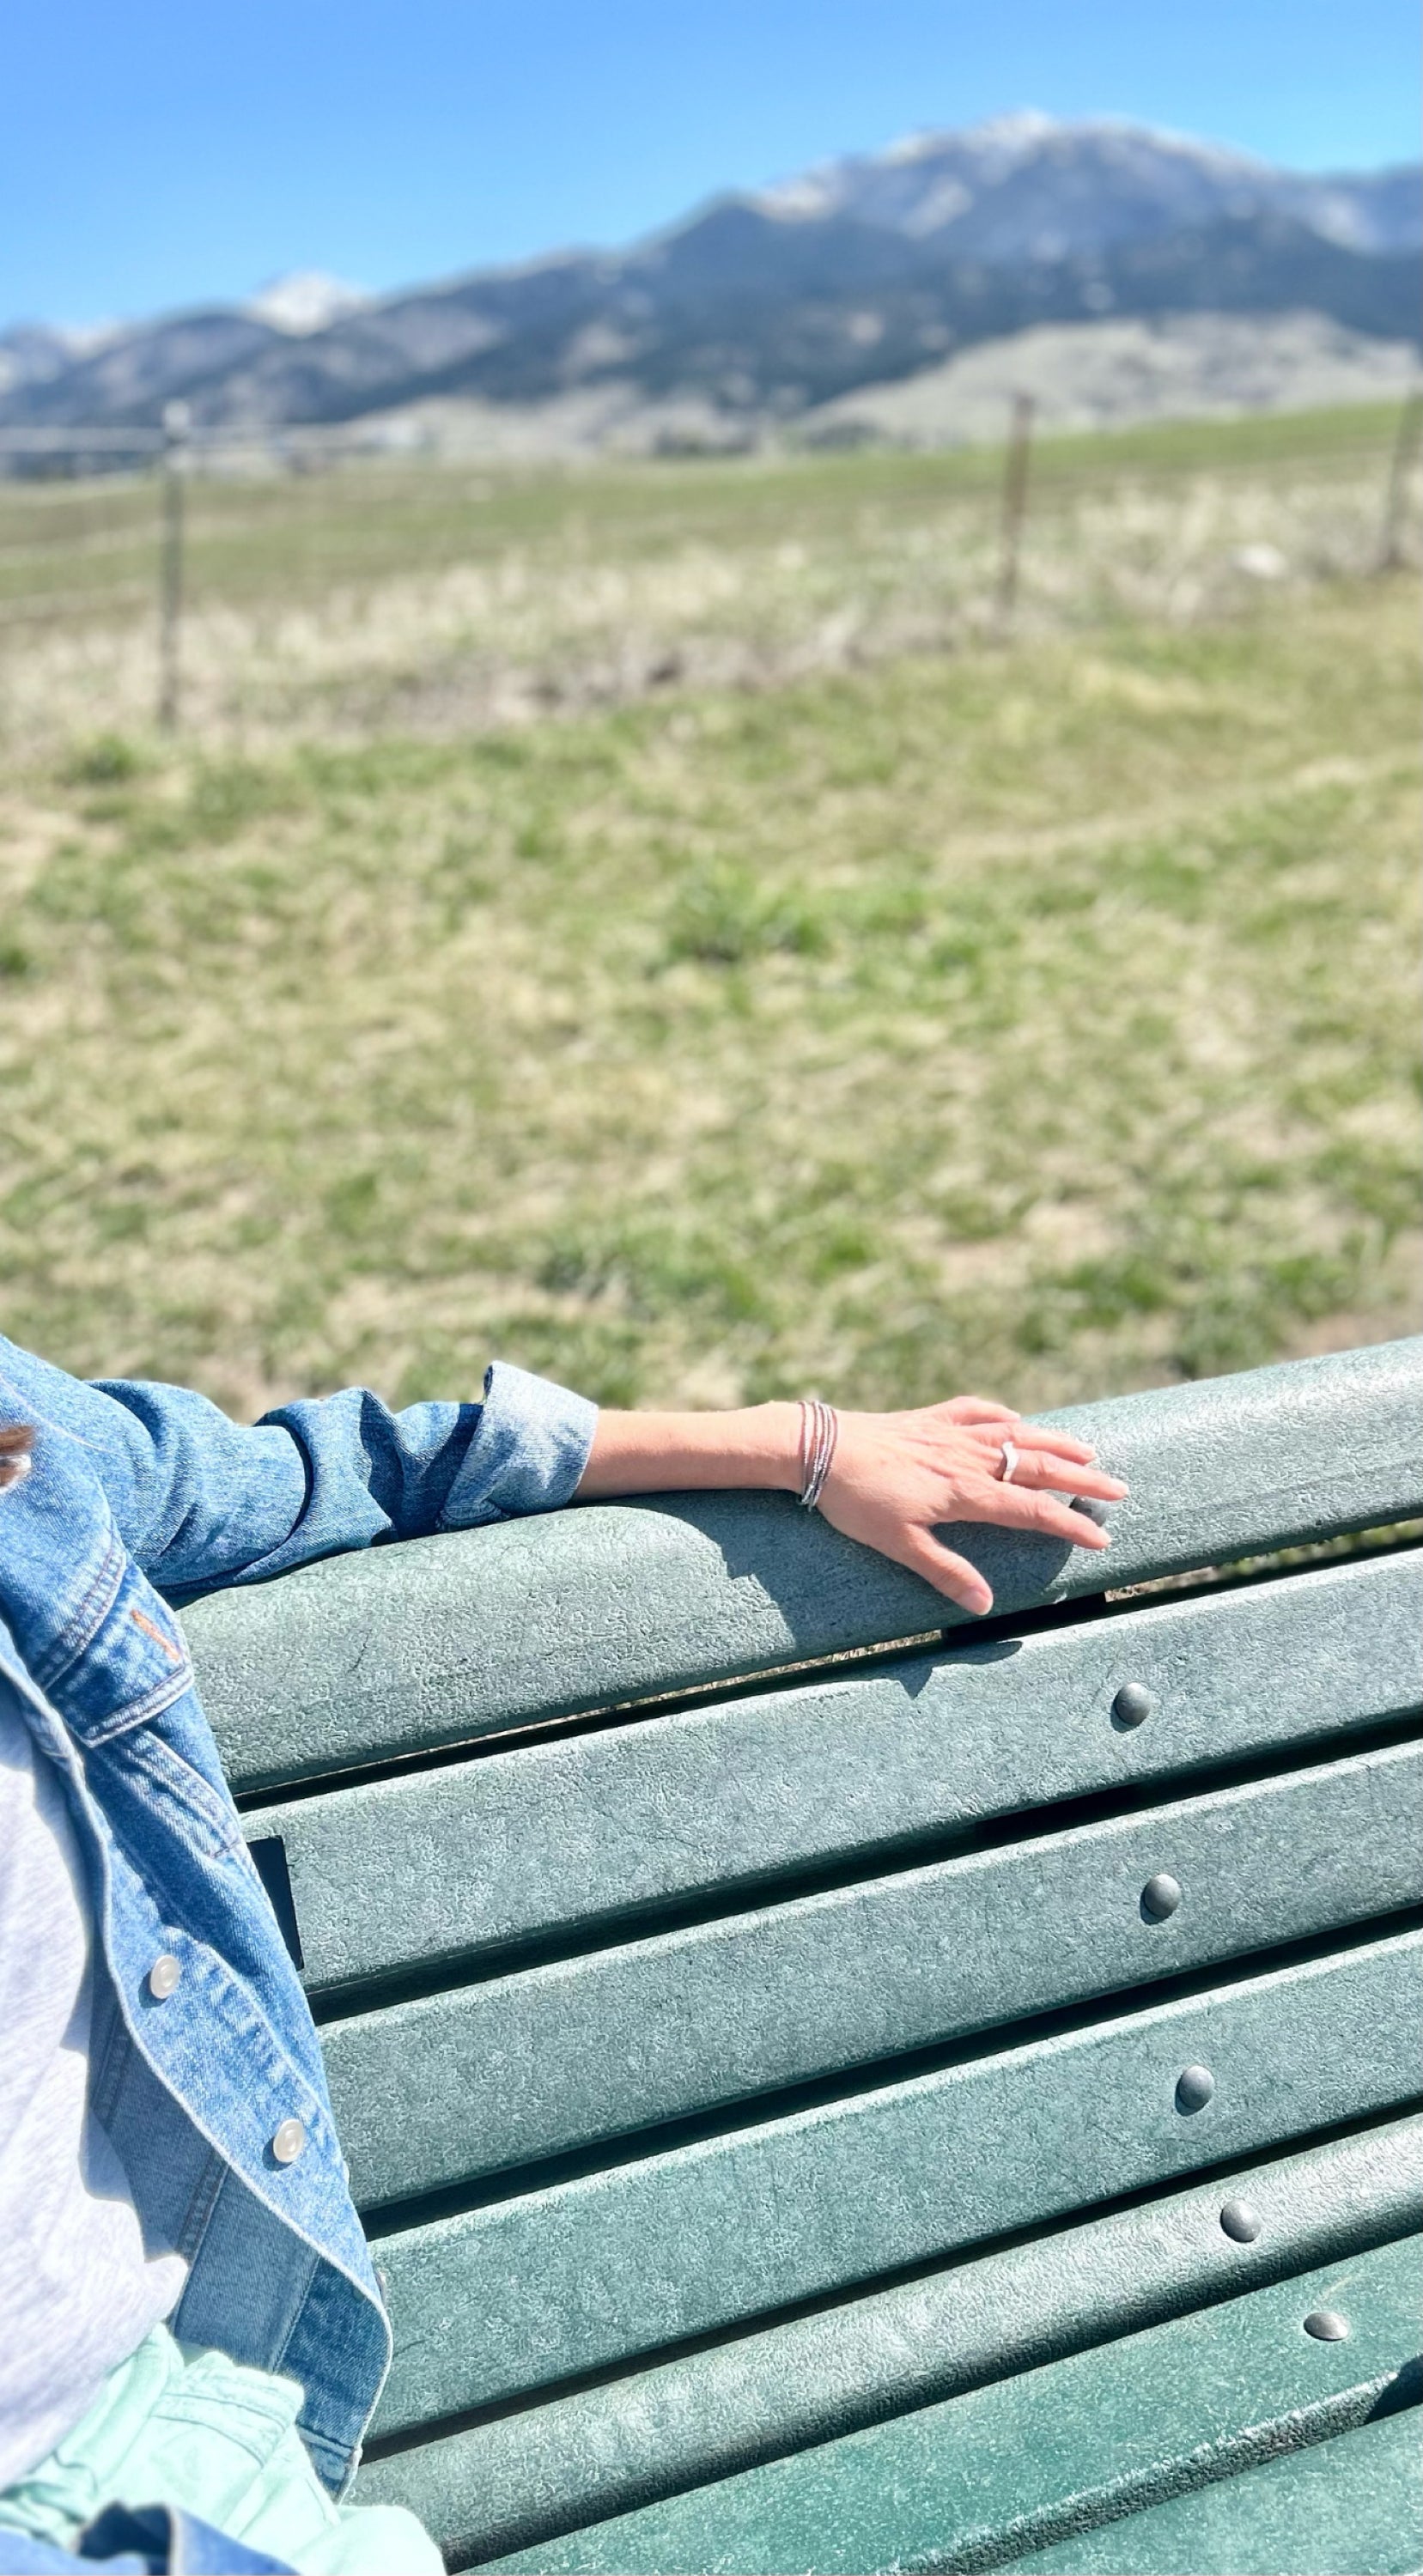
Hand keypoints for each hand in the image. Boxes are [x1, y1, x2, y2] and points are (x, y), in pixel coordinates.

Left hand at [815, 1396, 1126, 1615]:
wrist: (818, 1448)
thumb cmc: (856, 1501)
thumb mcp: (898, 1544)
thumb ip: (945, 1572)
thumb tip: (985, 1604)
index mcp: (966, 1493)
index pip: (1031, 1510)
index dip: (1069, 1524)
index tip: (1101, 1537)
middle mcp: (968, 1458)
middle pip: (1038, 1466)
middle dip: (1082, 1479)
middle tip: (1119, 1488)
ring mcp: (951, 1433)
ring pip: (1016, 1435)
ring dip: (1056, 1443)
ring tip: (1088, 1451)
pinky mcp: (929, 1418)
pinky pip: (978, 1411)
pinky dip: (1004, 1416)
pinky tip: (1016, 1419)